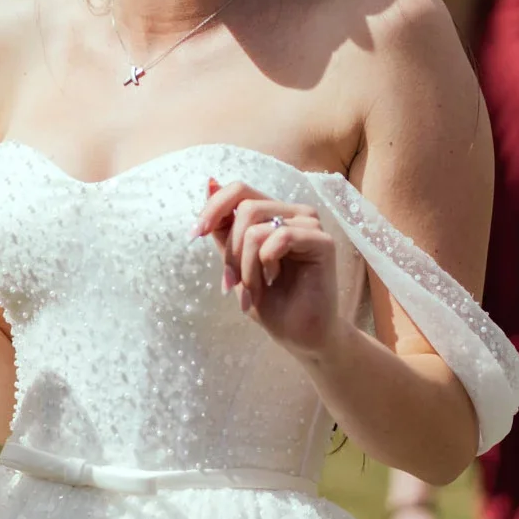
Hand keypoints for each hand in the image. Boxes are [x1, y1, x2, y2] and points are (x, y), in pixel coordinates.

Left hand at [193, 179, 343, 357]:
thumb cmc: (271, 301)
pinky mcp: (323, 242)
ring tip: (254, 290)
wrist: (298, 335)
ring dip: (246, 266)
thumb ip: (224, 228)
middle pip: (245, 209)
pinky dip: (265, 263)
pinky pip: (281, 237)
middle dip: (230, 252)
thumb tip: (209, 183)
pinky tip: (273, 280)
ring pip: (257, 228)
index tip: (194, 234)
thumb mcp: (235, 262)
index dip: (213, 208)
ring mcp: (310, 225)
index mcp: (274, 213)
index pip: (239, 190)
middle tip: (232, 283)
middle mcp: (293, 212)